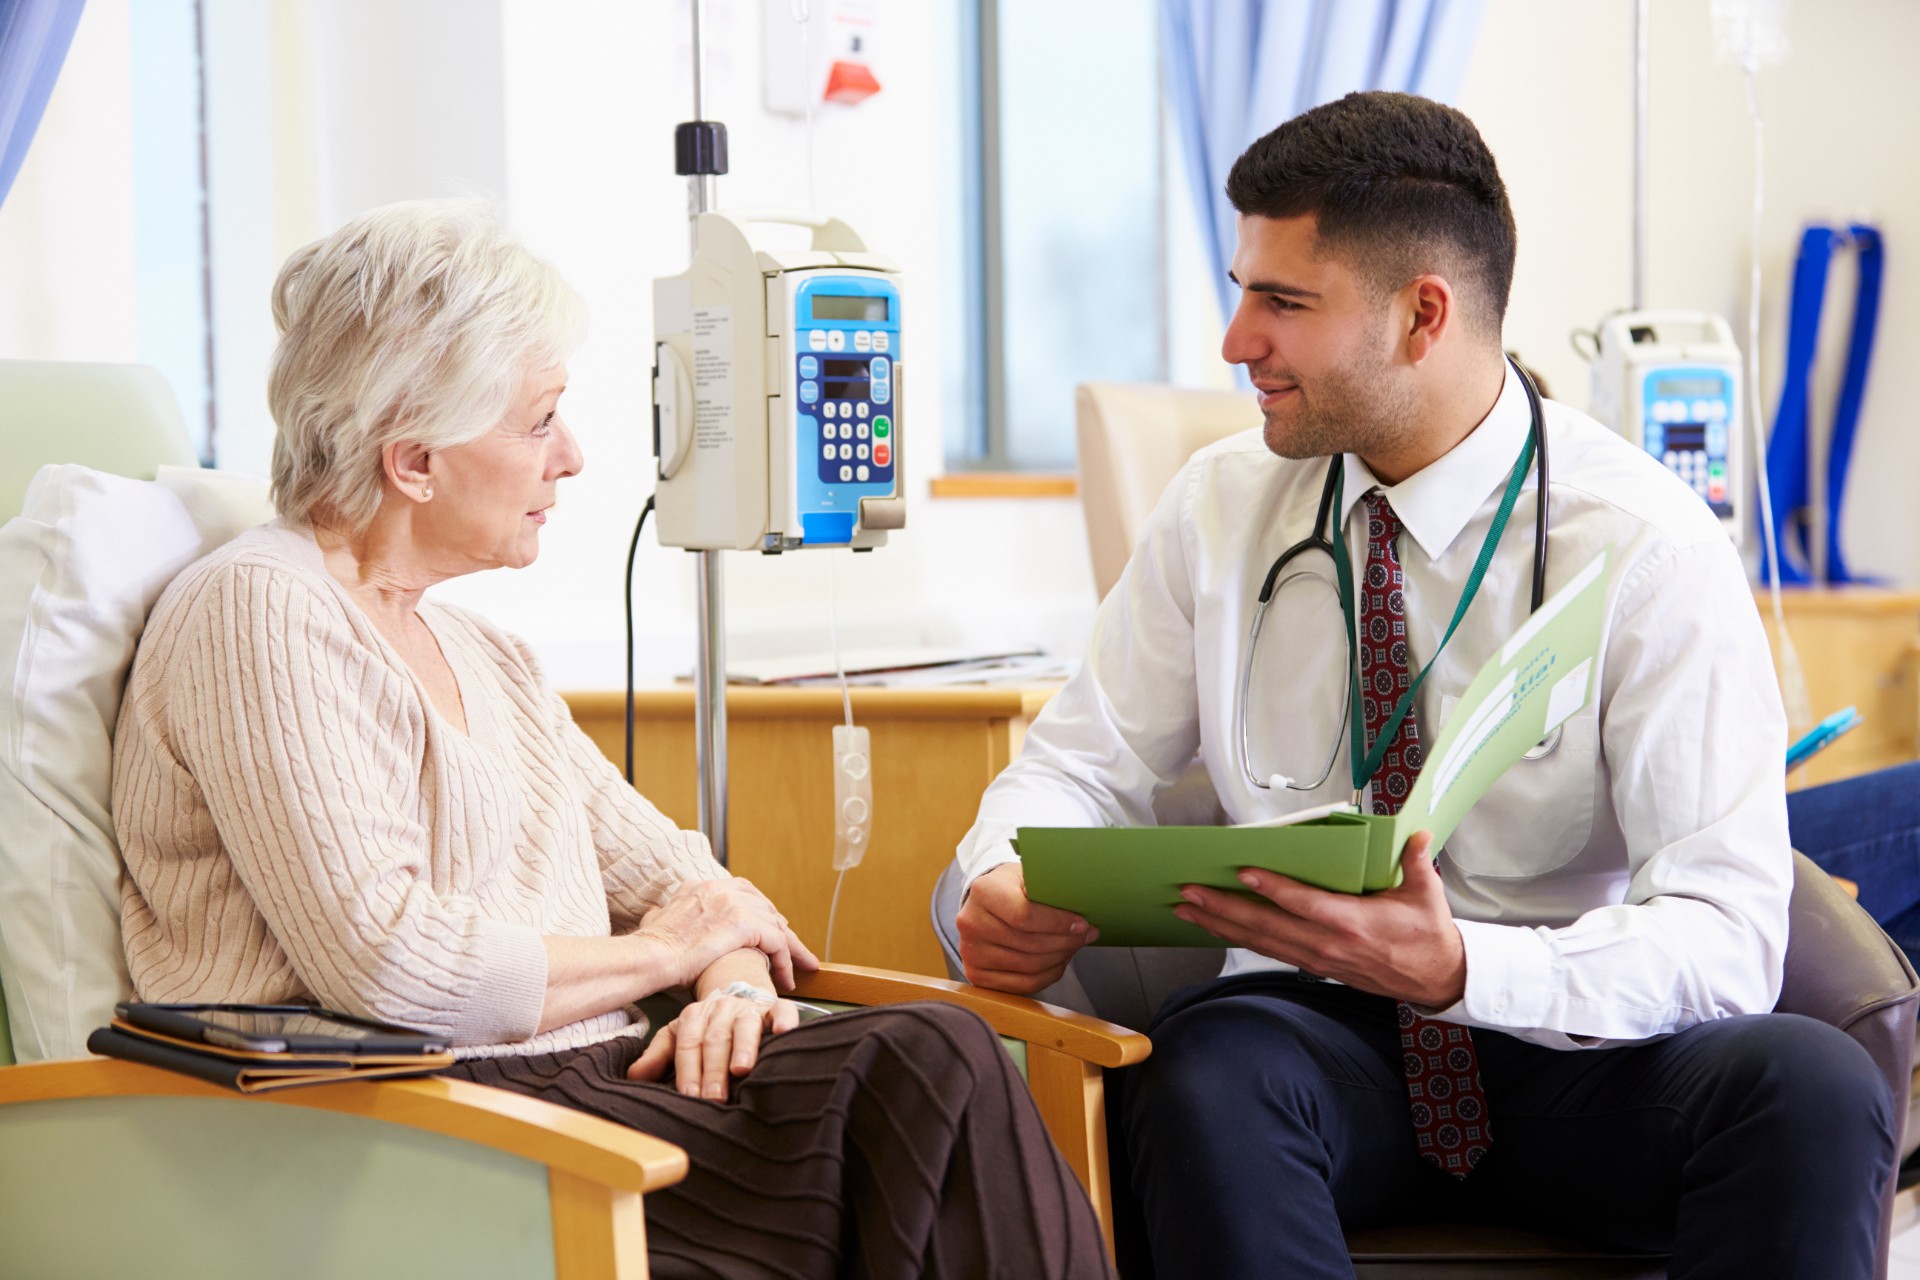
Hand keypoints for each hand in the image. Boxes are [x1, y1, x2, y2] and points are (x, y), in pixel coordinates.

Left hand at [627, 988, 800, 1098]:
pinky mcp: (777, 1007)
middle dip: (714, 1070)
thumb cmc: (710, 1025)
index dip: (688, 1070)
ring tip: (742, 1070)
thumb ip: (658, 1056)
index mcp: (695, 1016)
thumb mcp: (680, 1036)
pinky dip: (785, 1021)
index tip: (688, 1095)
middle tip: (714, 1098)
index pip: (689, 1044)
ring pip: (747, 1026)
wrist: (739, 988)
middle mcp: (722, 1009)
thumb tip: (633, 1078)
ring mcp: (750, 1008)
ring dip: (744, 1048)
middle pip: (716, 1039)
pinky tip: (784, 1034)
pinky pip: (783, 1011)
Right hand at [637, 878, 819, 990]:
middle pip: (765, 907)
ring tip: (797, 970)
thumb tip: (658, 915)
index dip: (761, 913)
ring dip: (789, 949)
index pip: (744, 893)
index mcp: (703, 886)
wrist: (648, 958)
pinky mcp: (744, 923)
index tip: (770, 930)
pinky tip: (786, 979)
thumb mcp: (657, 920)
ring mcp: (734, 904)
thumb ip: (664, 913)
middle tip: (794, 951)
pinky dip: (786, 962)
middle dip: (781, 930)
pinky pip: (777, 942)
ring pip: (776, 925)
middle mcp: (721, 889)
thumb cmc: (650, 950)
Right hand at [955, 862, 1095, 993]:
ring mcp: (970, 952)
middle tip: (1087, 936)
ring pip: (1029, 967)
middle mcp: (971, 923)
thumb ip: (1049, 888)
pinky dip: (1048, 975)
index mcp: (983, 891)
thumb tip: (1084, 904)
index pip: (1024, 915)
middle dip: (1065, 942)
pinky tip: (1059, 961)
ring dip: (1060, 958)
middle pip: (1029, 944)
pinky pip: (1023, 985)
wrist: (984, 902)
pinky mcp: (976, 974)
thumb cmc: (1013, 886)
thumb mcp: (1028, 874)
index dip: (1058, 923)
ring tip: (1074, 946)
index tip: (1083, 924)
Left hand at [1171, 832, 1467, 1007]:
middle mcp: (1329, 945)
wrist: (1434, 979)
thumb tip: (1415, 833)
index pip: (1306, 905)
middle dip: (1224, 909)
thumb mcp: (1426, 894)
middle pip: (1268, 926)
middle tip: (1190, 892)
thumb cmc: (1427, 935)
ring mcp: (1318, 958)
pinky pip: (1269, 950)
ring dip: (1220, 925)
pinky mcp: (1313, 966)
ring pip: (1260, 941)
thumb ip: (1415, 860)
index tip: (1245, 874)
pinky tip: (1214, 927)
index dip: (1274, 890)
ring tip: (1188, 909)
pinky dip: (1238, 938)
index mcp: (1355, 924)